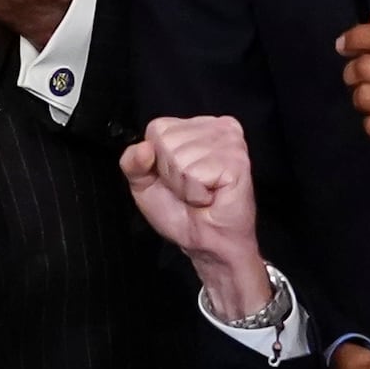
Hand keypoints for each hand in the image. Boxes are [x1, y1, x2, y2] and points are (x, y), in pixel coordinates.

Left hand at [121, 114, 270, 317]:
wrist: (205, 242)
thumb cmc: (180, 211)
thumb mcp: (143, 183)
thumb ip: (132, 162)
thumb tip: (143, 148)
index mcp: (195, 126)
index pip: (157, 128)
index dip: (156, 160)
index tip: (174, 177)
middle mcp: (216, 127)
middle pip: (167, 142)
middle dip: (171, 174)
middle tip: (189, 189)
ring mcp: (230, 142)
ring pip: (181, 158)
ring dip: (185, 186)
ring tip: (201, 193)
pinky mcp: (237, 161)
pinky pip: (196, 173)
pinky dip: (196, 193)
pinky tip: (211, 196)